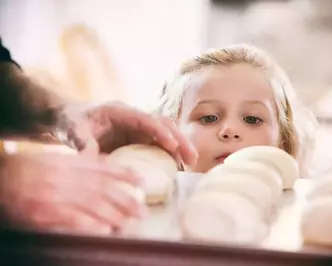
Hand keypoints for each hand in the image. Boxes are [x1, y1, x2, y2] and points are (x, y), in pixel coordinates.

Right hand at [0, 153, 144, 233]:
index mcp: (71, 163)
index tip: (142, 182)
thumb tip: (101, 161)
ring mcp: (58, 195)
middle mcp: (69, 178)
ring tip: (130, 223)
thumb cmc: (26, 168)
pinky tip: (104, 230)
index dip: (126, 175)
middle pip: (104, 189)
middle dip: (127, 200)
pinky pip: (72, 219)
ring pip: (93, 205)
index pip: (105, 168)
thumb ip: (78, 161)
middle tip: (144, 210)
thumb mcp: (55, 158)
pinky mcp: (46, 212)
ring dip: (115, 215)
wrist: (0, 178)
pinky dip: (90, 225)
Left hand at [56, 101, 196, 165]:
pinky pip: (157, 145)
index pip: (145, 119)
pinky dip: (169, 155)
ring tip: (190, 165)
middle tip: (192, 158)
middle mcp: (134, 118)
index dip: (160, 131)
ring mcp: (137, 129)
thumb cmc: (72, 121)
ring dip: (179, 147)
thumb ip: (84, 145)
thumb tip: (94, 163)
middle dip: (179, 139)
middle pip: (163, 124)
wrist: (69, 119)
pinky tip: (176, 169)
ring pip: (165, 134)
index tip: (172, 145)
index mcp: (120, 111)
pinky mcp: (137, 139)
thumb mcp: (73, 131)